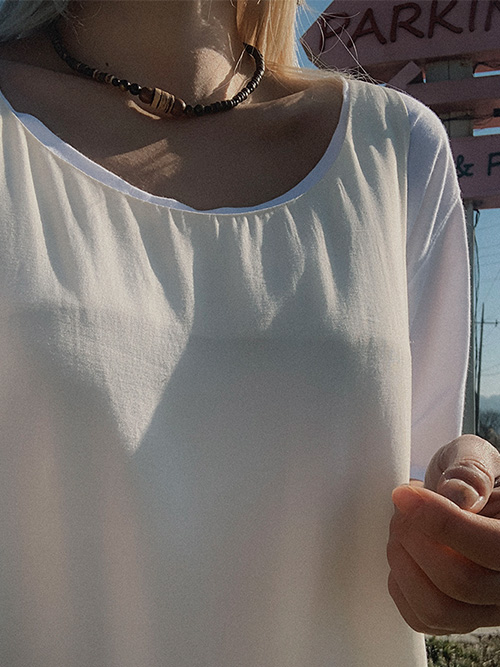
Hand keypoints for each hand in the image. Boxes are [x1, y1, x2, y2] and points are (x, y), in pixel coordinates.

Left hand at [387, 434, 499, 634]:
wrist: (456, 497)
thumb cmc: (464, 476)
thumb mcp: (472, 456)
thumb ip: (469, 471)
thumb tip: (458, 497)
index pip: (492, 548)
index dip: (443, 522)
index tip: (404, 494)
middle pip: (459, 581)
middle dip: (414, 537)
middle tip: (401, 507)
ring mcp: (484, 608)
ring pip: (438, 607)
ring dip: (401, 562)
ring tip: (399, 527)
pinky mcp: (456, 619)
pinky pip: (422, 619)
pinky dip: (398, 584)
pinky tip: (401, 552)